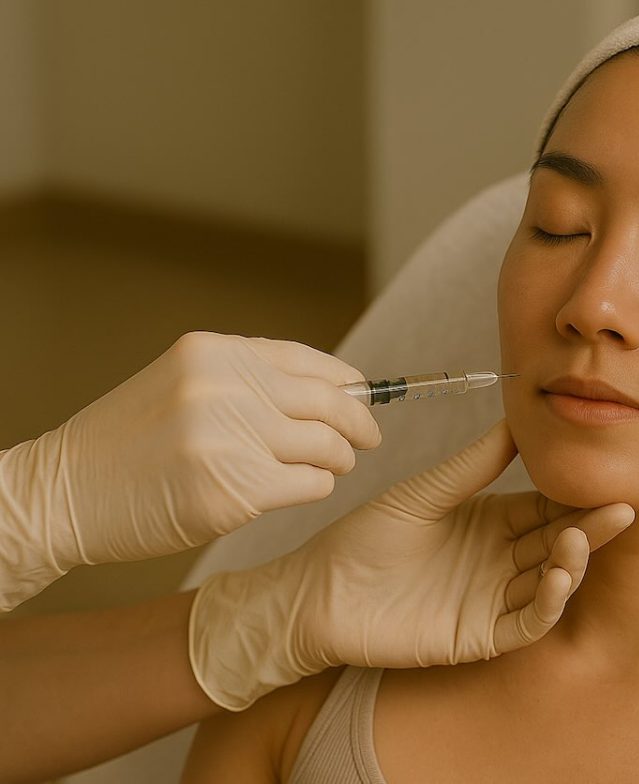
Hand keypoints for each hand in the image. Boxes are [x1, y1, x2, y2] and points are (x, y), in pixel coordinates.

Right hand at [0, 332, 379, 609]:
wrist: (64, 493)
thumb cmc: (131, 443)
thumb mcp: (184, 384)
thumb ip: (250, 380)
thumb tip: (336, 390)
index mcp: (212, 353)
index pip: (309, 361)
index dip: (349, 382)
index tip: (366, 397)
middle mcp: (223, 388)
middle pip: (329, 403)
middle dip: (359, 424)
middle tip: (368, 440)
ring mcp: (227, 440)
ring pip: (327, 446)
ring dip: (338, 460)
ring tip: (329, 466)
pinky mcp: (231, 491)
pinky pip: (310, 484)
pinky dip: (316, 487)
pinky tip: (300, 488)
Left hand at [189, 419, 633, 710]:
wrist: (320, 590)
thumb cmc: (365, 537)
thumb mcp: (425, 492)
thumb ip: (473, 464)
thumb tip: (519, 421)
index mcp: (493, 521)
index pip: (548, 507)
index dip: (577, 496)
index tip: (608, 476)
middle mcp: (501, 560)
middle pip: (560, 543)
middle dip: (591, 527)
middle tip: (622, 507)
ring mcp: (493, 599)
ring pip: (550, 583)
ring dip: (572, 563)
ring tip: (576, 539)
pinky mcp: (479, 635)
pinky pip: (526, 622)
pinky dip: (548, 603)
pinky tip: (558, 578)